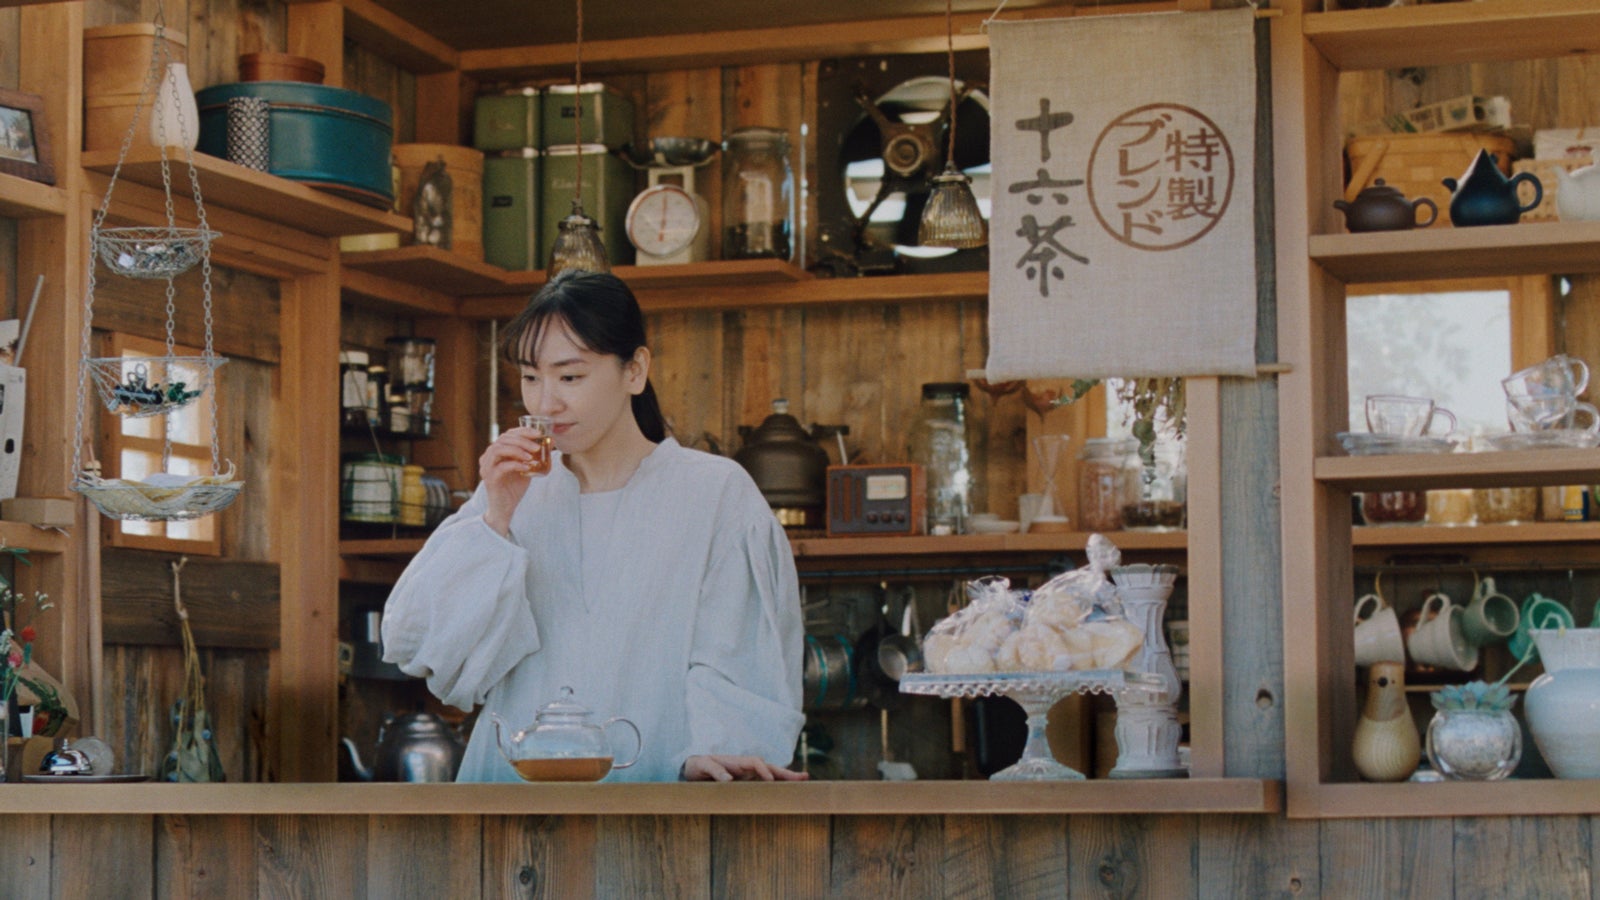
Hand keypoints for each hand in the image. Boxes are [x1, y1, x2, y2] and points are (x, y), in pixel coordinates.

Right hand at [478, 425, 549, 534]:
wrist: (505, 508)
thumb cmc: (514, 487)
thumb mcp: (526, 467)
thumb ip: (534, 455)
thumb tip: (550, 442)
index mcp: (496, 452)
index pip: (508, 434)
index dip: (523, 431)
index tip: (538, 434)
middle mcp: (488, 457)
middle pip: (503, 439)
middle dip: (522, 440)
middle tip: (537, 447)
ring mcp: (487, 467)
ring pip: (498, 449)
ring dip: (517, 450)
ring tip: (532, 456)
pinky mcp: (490, 478)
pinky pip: (501, 466)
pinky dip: (516, 464)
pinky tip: (527, 467)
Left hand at [682, 754, 808, 781]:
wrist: (694, 769)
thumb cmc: (698, 766)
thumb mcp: (702, 766)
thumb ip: (714, 770)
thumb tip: (729, 780)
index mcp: (737, 761)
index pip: (756, 762)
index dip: (764, 770)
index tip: (770, 780)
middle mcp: (746, 767)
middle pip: (770, 767)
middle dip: (786, 773)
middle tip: (804, 777)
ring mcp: (749, 775)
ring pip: (772, 776)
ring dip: (787, 779)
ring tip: (804, 781)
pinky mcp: (748, 783)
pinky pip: (765, 784)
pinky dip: (778, 786)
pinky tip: (788, 792)